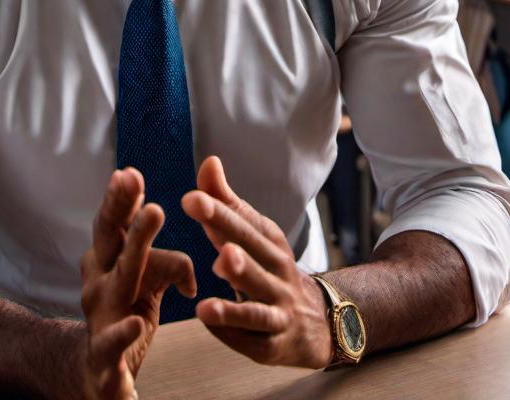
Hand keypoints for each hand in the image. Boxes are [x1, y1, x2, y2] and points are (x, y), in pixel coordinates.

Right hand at [79, 168, 195, 399]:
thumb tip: (165, 226)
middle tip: (134, 181)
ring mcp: (98, 314)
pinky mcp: (104, 355)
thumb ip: (152, 249)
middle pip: (110, 238)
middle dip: (122, 209)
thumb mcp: (142, 278)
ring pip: (120, 279)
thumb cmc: (125, 311)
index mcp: (106, 258)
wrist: (97, 373)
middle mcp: (97, 280)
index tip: (130, 173)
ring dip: (136, 249)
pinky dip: (124, 333)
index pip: (113, 222)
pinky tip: (137, 325)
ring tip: (154, 218)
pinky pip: (114, 340)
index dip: (120, 198)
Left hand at [182, 157, 331, 368]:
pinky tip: (208, 323)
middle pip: (256, 264)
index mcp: (270, 244)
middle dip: (237, 256)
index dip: (220, 214)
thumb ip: (226, 202)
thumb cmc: (270, 267)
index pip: (245, 227)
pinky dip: (232, 334)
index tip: (191, 199)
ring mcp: (278, 313)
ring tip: (209, 302)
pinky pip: (252, 342)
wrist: (318, 322)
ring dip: (235, 304)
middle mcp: (278, 276)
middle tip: (220, 248)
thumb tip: (209, 161)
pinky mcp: (271, 347)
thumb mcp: (254, 235)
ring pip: (258, 310)